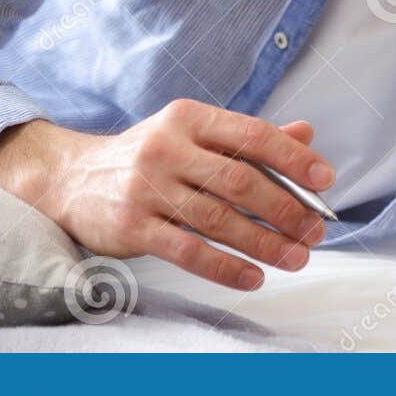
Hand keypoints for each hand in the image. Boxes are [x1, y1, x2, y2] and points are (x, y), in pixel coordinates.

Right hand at [0, 100, 335, 290]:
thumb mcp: (193, 133)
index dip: (293, 159)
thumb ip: (248, 137)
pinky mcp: (131, 226)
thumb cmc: (148, 155)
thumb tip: (307, 135)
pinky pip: (187, 251)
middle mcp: (167, 148)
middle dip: (285, 208)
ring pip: (218, 219)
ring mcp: (147, 187)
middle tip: (315, 230)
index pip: (252, 135)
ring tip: (296, 257)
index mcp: (189, 117)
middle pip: (240, 180)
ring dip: (263, 242)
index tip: (325, 180)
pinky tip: (253, 277)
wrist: (70, 179)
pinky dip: (225, 267)